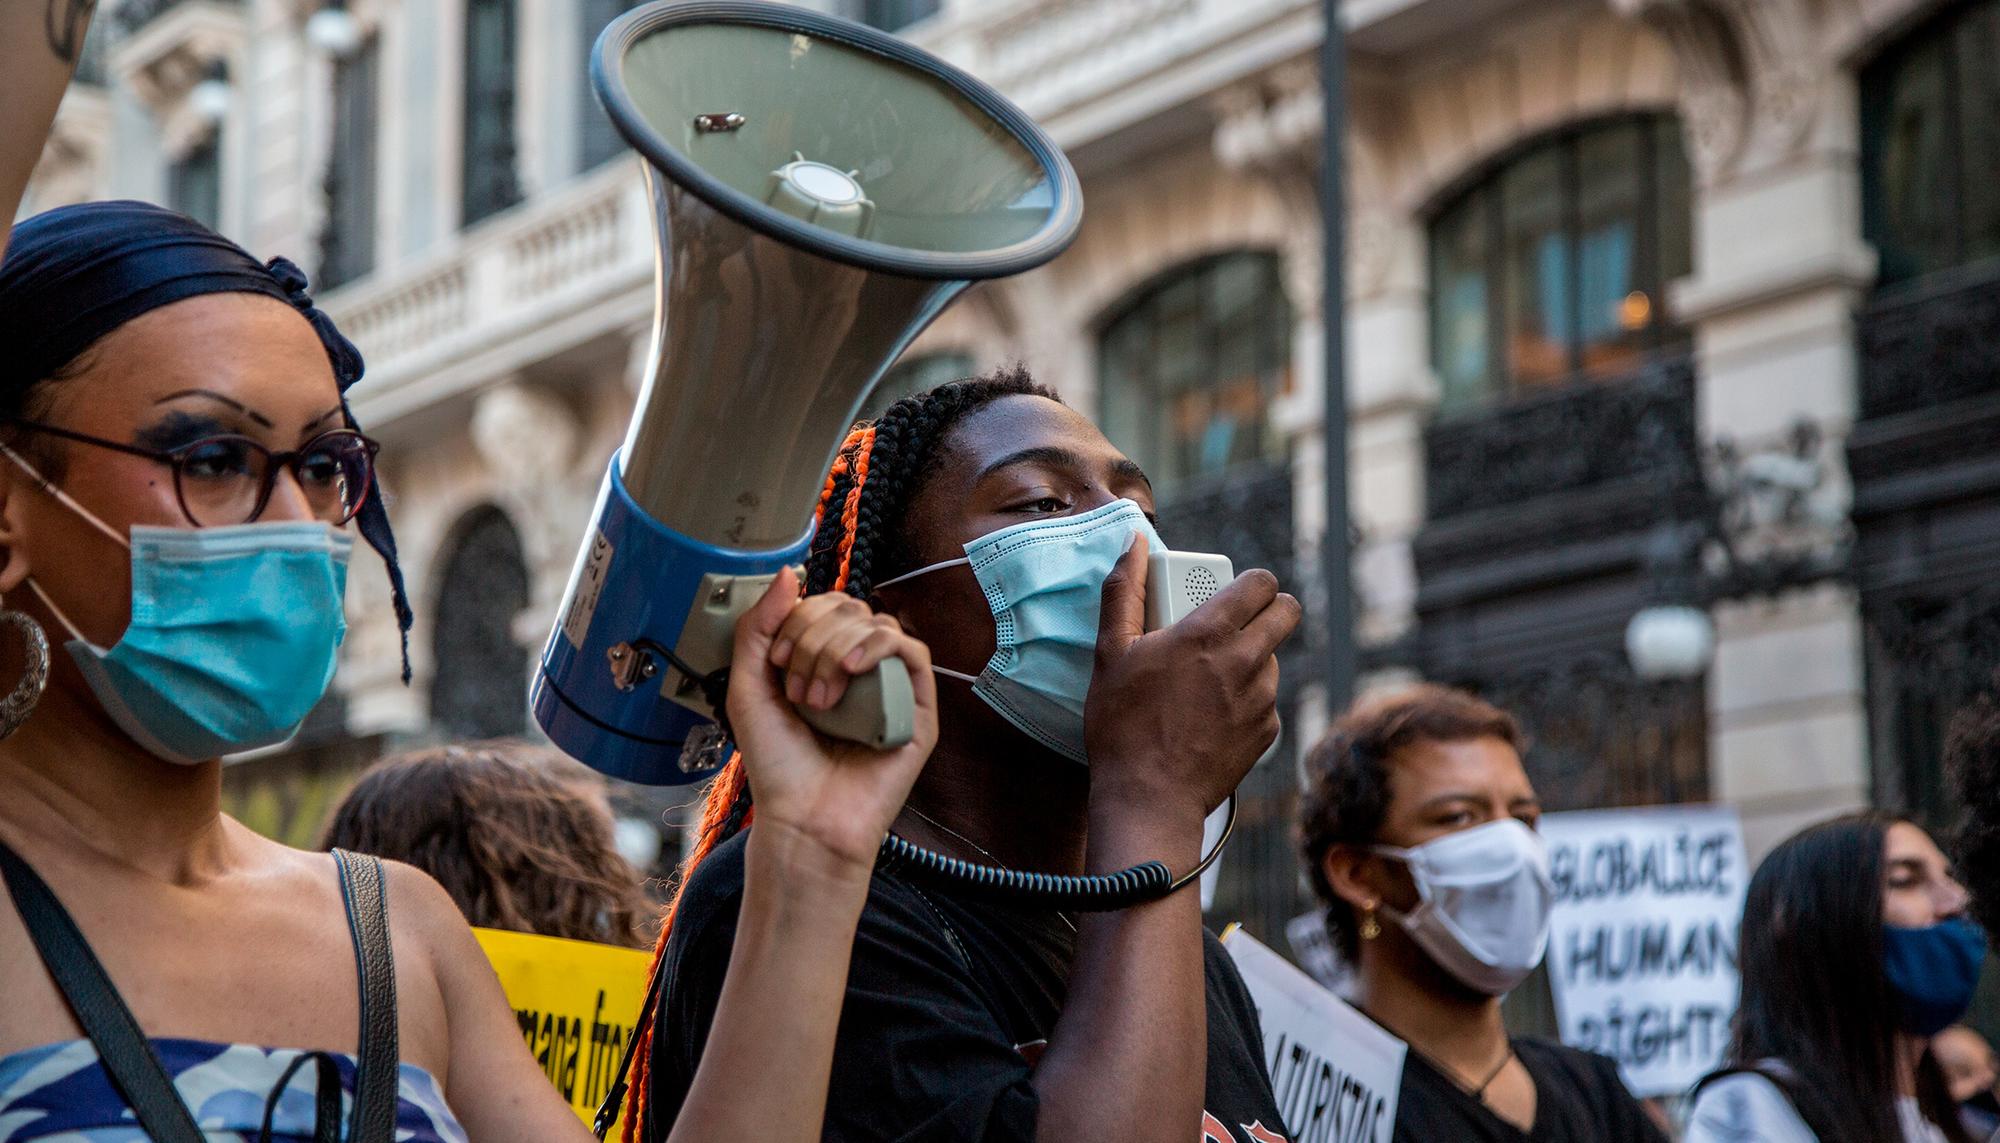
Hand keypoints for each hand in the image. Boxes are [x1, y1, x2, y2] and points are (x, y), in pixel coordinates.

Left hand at [726, 568, 938, 875]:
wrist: (802, 820)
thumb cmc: (777, 765)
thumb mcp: (748, 686)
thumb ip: (759, 627)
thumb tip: (789, 572)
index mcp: (824, 660)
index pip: (824, 606)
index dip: (798, 618)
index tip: (776, 661)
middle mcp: (860, 670)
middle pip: (850, 609)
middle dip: (813, 638)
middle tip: (795, 686)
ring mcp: (891, 687)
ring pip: (877, 625)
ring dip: (838, 649)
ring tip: (818, 697)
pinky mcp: (918, 709)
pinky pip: (912, 652)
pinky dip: (878, 648)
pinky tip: (851, 672)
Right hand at [1082, 534, 1300, 830]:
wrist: (1148, 798)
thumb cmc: (1121, 725)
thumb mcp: (1109, 653)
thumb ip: (1124, 591)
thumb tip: (1134, 543)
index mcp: (1208, 633)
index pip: (1261, 583)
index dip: (1250, 584)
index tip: (1230, 595)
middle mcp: (1245, 661)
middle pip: (1287, 613)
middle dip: (1267, 611)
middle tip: (1232, 627)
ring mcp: (1262, 699)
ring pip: (1274, 659)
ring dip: (1251, 659)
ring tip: (1207, 681)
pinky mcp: (1267, 733)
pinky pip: (1267, 701)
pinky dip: (1247, 701)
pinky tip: (1211, 718)